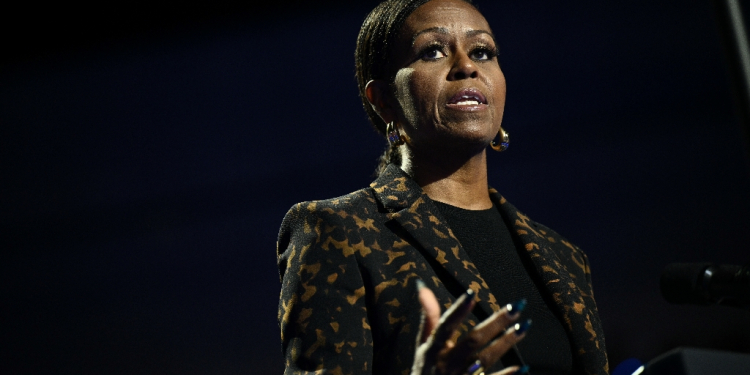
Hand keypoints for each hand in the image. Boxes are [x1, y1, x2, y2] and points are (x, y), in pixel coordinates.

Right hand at [411, 282, 529, 374]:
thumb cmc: (426, 369)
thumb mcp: (423, 345)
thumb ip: (429, 318)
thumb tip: (424, 289)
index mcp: (432, 350)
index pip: (445, 326)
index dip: (457, 311)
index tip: (472, 293)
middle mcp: (446, 364)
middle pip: (473, 341)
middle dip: (495, 324)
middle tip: (515, 308)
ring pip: (485, 359)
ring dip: (505, 343)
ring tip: (522, 327)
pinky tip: (522, 367)